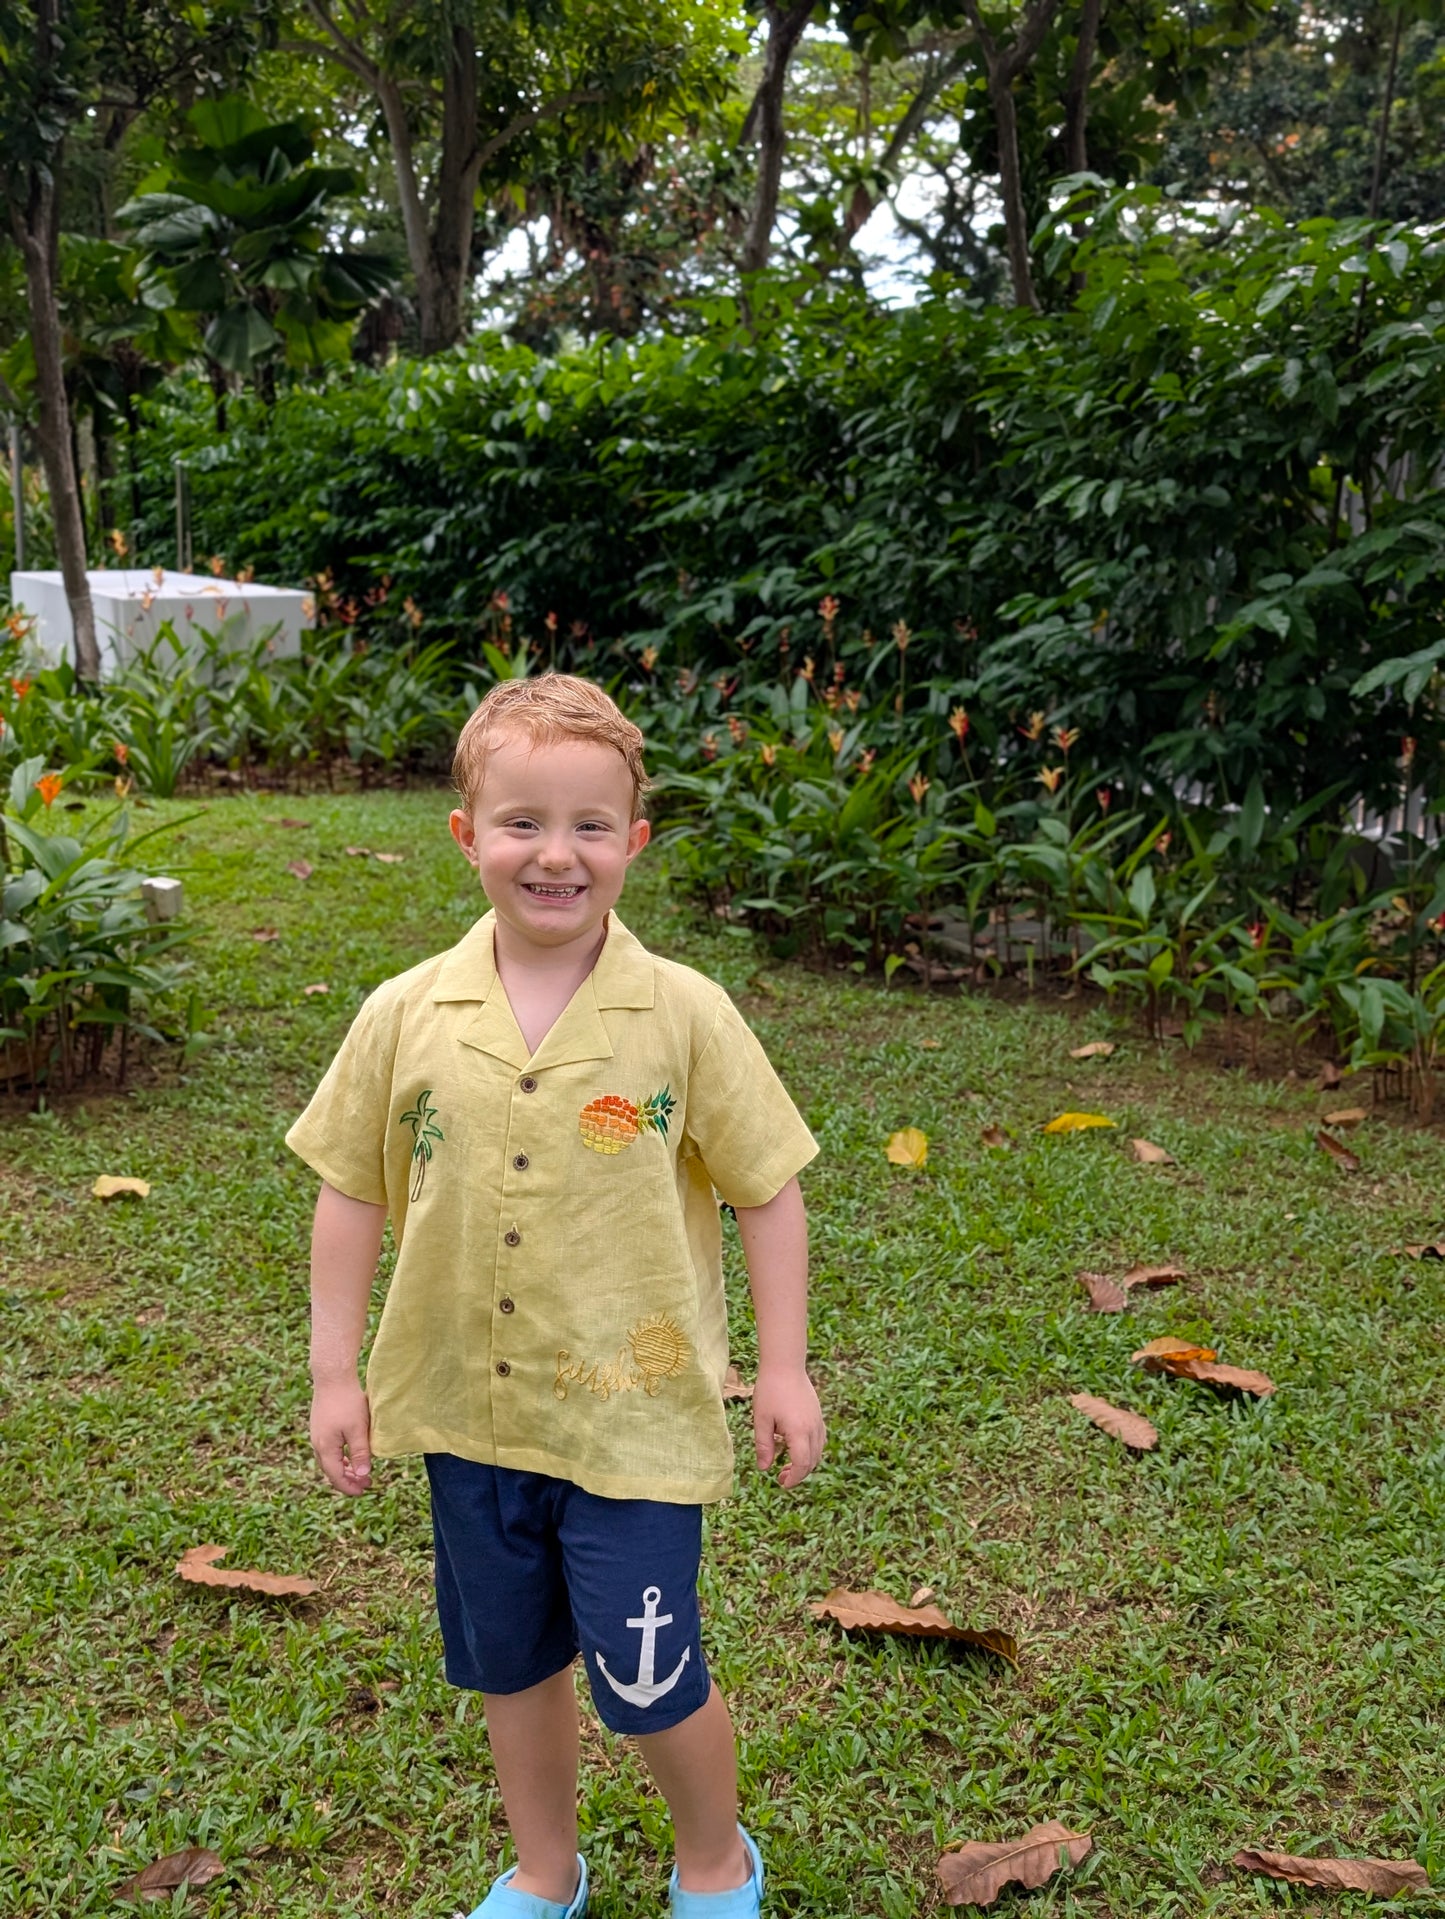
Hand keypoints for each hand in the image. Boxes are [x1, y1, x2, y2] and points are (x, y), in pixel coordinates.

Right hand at [310, 1377, 372, 1494]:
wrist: (332, 1377)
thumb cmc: (347, 1402)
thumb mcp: (358, 1429)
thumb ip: (360, 1453)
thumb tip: (362, 1475)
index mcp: (325, 1448)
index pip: (336, 1476)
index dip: (349, 1487)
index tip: (364, 1491)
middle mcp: (317, 1444)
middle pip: (331, 1470)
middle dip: (348, 1479)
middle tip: (366, 1483)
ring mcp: (317, 1434)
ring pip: (330, 1460)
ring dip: (345, 1468)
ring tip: (360, 1471)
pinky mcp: (320, 1426)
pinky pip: (329, 1449)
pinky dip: (341, 1457)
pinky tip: (351, 1454)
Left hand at [752, 1365, 824, 1487]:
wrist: (785, 1365)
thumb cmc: (770, 1390)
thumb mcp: (761, 1420)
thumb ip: (763, 1446)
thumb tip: (764, 1469)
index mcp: (798, 1432)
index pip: (801, 1464)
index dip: (793, 1478)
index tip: (782, 1483)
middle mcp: (813, 1428)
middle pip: (812, 1461)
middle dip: (798, 1473)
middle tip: (781, 1477)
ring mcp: (818, 1421)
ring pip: (818, 1451)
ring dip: (805, 1463)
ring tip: (787, 1465)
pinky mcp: (818, 1415)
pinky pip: (819, 1439)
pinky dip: (811, 1450)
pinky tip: (796, 1448)